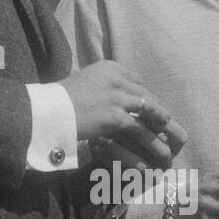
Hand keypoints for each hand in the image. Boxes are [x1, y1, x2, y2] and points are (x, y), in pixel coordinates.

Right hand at [64, 61, 186, 168]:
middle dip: (157, 110)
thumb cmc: (58, 100)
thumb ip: (100, 86)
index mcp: (108, 67)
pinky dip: (151, 140)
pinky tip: (159, 150)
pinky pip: (141, 129)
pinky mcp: (115, 116)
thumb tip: (110, 98)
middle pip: (146, 94)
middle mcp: (116, 78)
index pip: (136, 80)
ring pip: (149, 110)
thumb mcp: (83, 83)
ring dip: (161, 125)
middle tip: (165, 124)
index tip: (149, 109)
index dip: (145, 96)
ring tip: (171, 139)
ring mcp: (117, 97)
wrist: (47, 111)